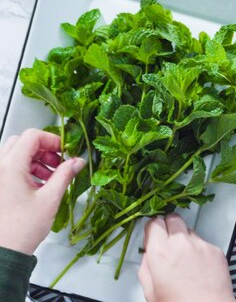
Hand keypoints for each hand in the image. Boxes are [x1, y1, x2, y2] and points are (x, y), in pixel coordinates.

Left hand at [0, 129, 84, 254]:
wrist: (4, 251)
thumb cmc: (21, 229)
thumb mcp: (50, 199)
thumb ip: (65, 175)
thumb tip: (77, 162)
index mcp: (10, 167)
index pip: (32, 136)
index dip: (52, 140)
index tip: (64, 151)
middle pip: (22, 142)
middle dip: (43, 150)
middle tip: (58, 162)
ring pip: (15, 154)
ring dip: (35, 160)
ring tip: (51, 177)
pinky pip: (10, 168)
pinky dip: (26, 170)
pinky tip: (39, 185)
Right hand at [139, 214, 235, 301]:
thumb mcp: (150, 291)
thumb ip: (146, 267)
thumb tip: (149, 256)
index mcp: (161, 252)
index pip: (154, 223)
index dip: (152, 229)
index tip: (153, 235)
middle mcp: (181, 243)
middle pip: (173, 218)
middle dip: (168, 226)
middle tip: (167, 241)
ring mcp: (201, 245)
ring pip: (189, 230)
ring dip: (184, 239)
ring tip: (184, 259)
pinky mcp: (215, 249)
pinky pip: (204, 242)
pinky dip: (199, 249)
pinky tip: (198, 266)